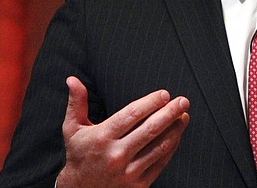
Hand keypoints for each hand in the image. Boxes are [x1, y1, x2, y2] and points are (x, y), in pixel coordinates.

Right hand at [56, 76, 189, 187]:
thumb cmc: (79, 155)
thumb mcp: (73, 129)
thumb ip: (77, 103)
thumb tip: (73, 80)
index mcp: (102, 137)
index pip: (131, 115)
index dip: (150, 103)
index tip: (164, 94)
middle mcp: (116, 155)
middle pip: (150, 129)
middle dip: (170, 113)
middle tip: (183, 101)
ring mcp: (128, 171)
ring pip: (159, 147)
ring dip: (175, 129)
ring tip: (184, 116)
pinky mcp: (137, 184)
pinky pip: (160, 163)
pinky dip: (171, 147)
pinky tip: (177, 135)